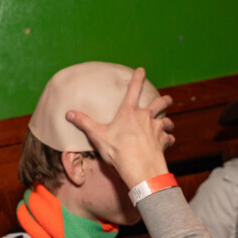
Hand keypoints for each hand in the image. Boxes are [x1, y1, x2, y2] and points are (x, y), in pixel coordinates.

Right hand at [65, 67, 174, 187]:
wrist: (139, 168)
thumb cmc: (118, 151)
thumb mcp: (97, 136)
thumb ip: (84, 123)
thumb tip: (68, 113)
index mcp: (129, 112)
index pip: (134, 89)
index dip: (138, 77)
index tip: (142, 70)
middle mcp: (145, 117)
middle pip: (159, 103)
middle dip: (164, 99)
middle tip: (167, 99)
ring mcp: (156, 128)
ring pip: (167, 121)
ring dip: (167, 121)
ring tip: (168, 123)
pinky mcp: (163, 141)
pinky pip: (168, 138)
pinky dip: (168, 139)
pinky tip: (167, 141)